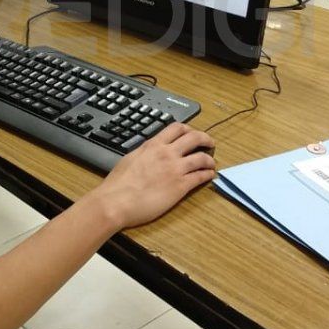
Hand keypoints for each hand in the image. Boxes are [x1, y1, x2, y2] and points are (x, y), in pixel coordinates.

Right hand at [87, 123, 215, 229]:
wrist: (116, 201)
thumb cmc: (118, 183)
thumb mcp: (131, 158)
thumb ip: (145, 153)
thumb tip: (149, 152)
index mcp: (153, 145)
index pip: (177, 128)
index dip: (189, 129)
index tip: (192, 133)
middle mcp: (167, 153)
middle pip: (194, 138)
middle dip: (205, 139)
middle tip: (209, 143)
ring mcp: (175, 169)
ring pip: (202, 158)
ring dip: (210, 159)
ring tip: (212, 163)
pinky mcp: (180, 186)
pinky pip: (200, 176)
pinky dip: (208, 174)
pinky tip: (209, 176)